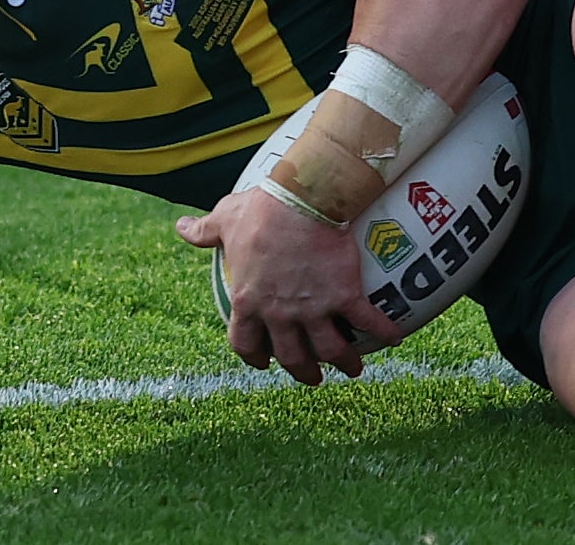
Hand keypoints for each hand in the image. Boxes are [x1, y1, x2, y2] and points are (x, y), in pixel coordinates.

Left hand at [174, 186, 392, 385]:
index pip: (244, 342)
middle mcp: (279, 312)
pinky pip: (367, 322)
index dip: (253, 356)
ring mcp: (313, 308)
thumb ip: (203, 231)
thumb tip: (182, 227)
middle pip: (291, 356)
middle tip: (313, 376)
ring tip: (352, 368)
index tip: (262, 363)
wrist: (302, 198)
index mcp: (248, 299)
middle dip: (304, 371)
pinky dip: (383, 333)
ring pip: (329, 350)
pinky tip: (392, 338)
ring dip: (342, 363)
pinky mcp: (344, 296)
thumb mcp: (225, 219)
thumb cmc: (261, 209)